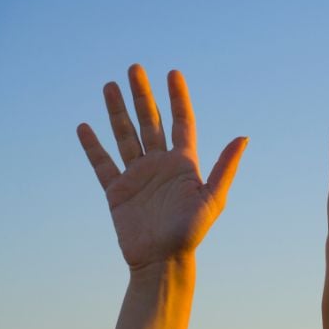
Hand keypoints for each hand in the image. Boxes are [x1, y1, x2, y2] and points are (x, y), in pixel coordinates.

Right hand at [77, 64, 247, 271]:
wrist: (162, 260)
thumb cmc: (191, 232)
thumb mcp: (213, 198)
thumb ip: (225, 167)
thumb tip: (243, 137)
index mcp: (184, 163)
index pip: (181, 122)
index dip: (177, 98)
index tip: (173, 73)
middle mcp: (160, 164)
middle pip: (149, 121)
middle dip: (142, 95)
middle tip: (135, 68)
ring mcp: (137, 175)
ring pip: (124, 136)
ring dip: (116, 112)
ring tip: (109, 86)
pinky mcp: (117, 191)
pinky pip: (102, 163)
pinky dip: (93, 146)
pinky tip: (85, 127)